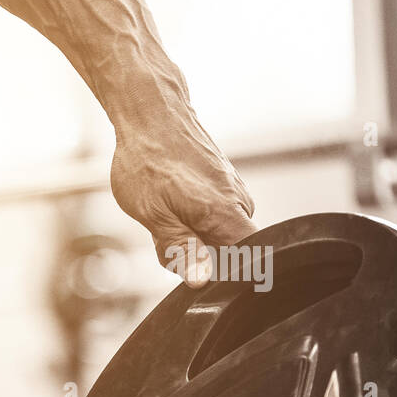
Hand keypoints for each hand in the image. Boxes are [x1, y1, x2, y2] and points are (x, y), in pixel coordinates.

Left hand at [110, 113, 256, 287]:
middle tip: (165, 236)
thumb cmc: (147, 161)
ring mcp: (234, 195)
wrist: (152, 116)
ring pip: (216, 237)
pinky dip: (189, 222)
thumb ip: (180, 249)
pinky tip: (171, 206)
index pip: (249, 263)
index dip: (227, 277)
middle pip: (227, 254)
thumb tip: (201, 280)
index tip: (198, 272)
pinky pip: (213, 220)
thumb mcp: (153, 214)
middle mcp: (239, 205)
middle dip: (195, 257)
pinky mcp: (225, 188)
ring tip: (164, 214)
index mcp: (226, 215)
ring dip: (188, 238)